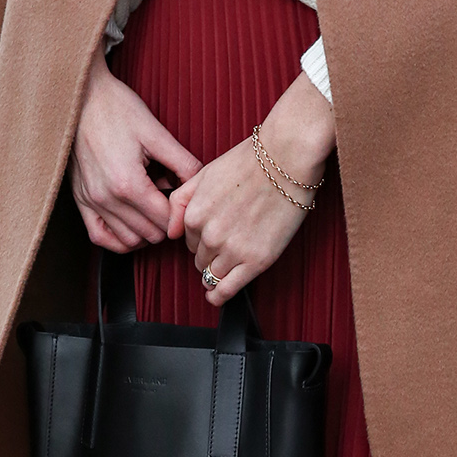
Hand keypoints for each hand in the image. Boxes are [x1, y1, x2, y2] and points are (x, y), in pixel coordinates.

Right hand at [69, 42, 200, 252]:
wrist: (81, 95)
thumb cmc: (117, 108)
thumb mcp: (156, 133)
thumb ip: (183, 163)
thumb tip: (201, 186)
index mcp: (129, 183)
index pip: (166, 221)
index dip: (182, 214)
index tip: (185, 200)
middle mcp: (107, 198)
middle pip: (150, 235)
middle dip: (167, 222)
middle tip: (172, 201)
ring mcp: (91, 201)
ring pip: (128, 240)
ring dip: (146, 231)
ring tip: (153, 207)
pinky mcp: (80, 199)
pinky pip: (100, 237)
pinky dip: (119, 238)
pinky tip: (132, 224)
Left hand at [168, 71, 337, 302]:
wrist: (286, 159)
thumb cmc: (250, 162)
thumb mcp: (204, 173)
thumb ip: (180, 201)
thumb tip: (170, 232)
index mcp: (195, 215)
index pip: (189, 240)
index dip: (201, 238)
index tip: (215, 233)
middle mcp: (210, 236)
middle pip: (200, 259)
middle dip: (209, 254)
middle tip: (228, 242)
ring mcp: (233, 251)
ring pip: (212, 275)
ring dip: (214, 273)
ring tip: (224, 269)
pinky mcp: (256, 261)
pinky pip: (228, 289)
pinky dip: (219, 296)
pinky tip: (216, 297)